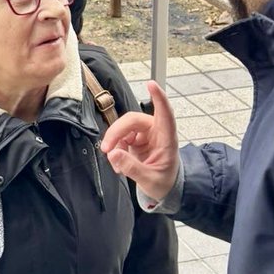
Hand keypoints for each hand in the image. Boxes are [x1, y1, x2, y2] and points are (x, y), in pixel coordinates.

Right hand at [100, 81, 179, 203]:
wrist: (163, 189)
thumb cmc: (164, 182)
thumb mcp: (150, 180)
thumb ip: (132, 168)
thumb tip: (113, 154)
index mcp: (167, 139)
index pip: (165, 114)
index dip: (159, 98)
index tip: (151, 84)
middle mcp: (156, 132)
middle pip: (133, 120)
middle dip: (117, 132)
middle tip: (106, 148)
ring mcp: (145, 134)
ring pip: (124, 127)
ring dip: (114, 141)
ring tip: (113, 161)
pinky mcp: (136, 139)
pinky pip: (120, 137)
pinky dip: (115, 148)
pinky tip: (117, 163)